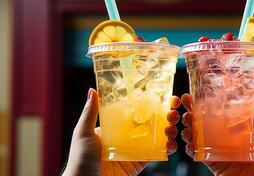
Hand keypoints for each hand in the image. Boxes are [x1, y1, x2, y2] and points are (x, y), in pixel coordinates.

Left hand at [62, 88, 180, 175]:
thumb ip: (90, 113)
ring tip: (173, 127)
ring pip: (156, 137)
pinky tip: (172, 143)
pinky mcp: (139, 163)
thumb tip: (93, 90)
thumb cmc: (80, 159)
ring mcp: (134, 150)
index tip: (162, 95)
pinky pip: (156, 154)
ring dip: (168, 130)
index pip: (135, 111)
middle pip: (149, 122)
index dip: (149, 103)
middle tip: (173, 111)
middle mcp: (126, 136)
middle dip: (164, 115)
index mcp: (115, 127)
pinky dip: (166, 149)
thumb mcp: (84, 133)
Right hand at [181, 94, 253, 175]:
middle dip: (195, 113)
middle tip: (187, 104)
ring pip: (200, 137)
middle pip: (209, 123)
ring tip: (185, 121)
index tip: (202, 93)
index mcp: (244, 132)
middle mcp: (230, 140)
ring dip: (190, 128)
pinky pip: (200, 155)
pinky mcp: (215, 165)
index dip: (213, 103)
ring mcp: (221, 152)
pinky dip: (191, 149)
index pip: (226, 113)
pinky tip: (188, 142)